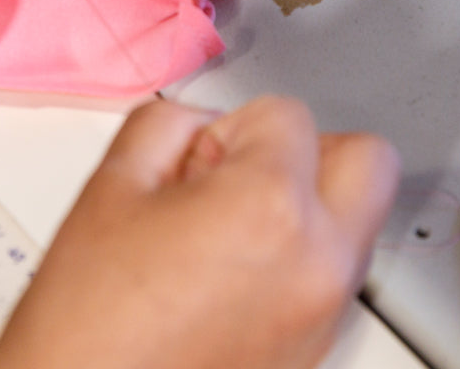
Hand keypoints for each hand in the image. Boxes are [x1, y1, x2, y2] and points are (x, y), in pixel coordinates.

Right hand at [0, 96, 399, 368]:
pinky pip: (334, 274)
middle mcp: (316, 264)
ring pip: (356, 219)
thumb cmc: (91, 320)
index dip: (232, 126)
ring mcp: (323, 315)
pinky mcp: (317, 351)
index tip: (199, 156)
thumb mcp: (112, 184)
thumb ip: (169, 124)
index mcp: (269, 208)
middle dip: (306, 150)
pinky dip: (299, 254)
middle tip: (245, 168)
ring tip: (229, 224)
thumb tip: (202, 124)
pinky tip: (231, 267)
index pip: (289, 114)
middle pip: (367, 161)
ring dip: (306, 203)